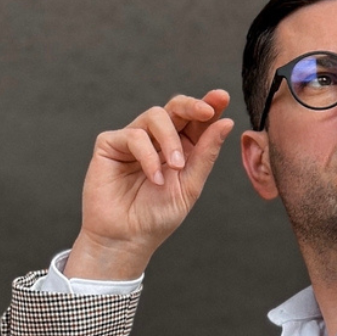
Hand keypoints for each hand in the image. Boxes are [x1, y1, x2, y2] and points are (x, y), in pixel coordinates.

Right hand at [65, 90, 234, 280]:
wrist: (127, 238)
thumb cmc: (157, 216)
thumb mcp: (190, 185)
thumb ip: (206, 154)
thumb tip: (226, 122)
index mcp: (180, 148)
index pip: (195, 120)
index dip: (209, 105)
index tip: (222, 97)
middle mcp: (157, 140)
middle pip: (175, 107)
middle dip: (192, 105)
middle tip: (206, 111)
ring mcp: (133, 139)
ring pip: (156, 115)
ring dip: (170, 139)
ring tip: (176, 167)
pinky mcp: (110, 144)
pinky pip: (133, 135)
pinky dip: (148, 156)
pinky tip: (155, 178)